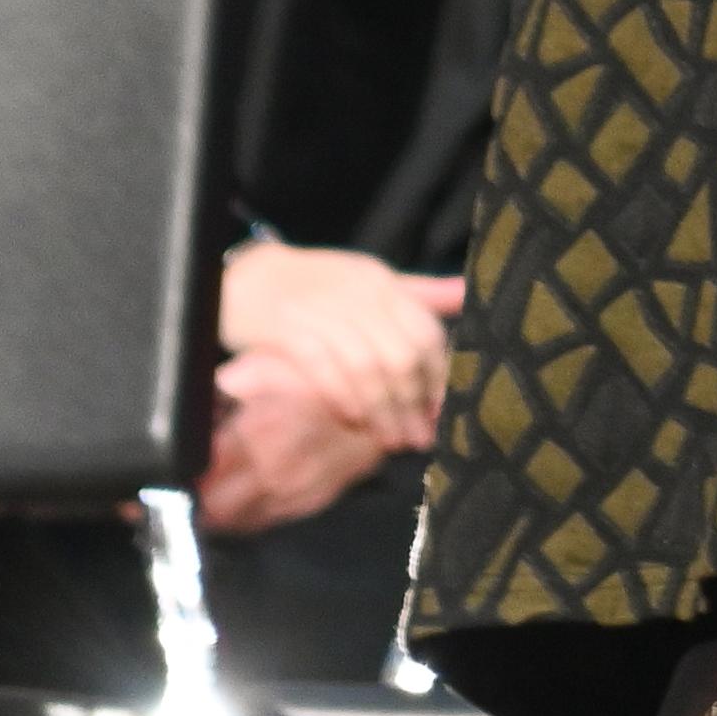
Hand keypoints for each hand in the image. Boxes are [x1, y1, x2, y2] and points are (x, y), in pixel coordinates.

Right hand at [202, 242, 460, 529]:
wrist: (248, 275)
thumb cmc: (317, 284)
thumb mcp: (371, 281)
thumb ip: (419, 294)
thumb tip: (468, 294)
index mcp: (383, 284)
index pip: (426, 332)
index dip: (439, 376)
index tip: (443, 411)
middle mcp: (358, 295)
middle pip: (400, 354)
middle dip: (414, 402)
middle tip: (419, 436)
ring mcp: (321, 311)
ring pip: (365, 367)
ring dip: (382, 410)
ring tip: (392, 440)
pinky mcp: (284, 329)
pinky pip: (322, 369)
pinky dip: (342, 398)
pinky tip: (355, 422)